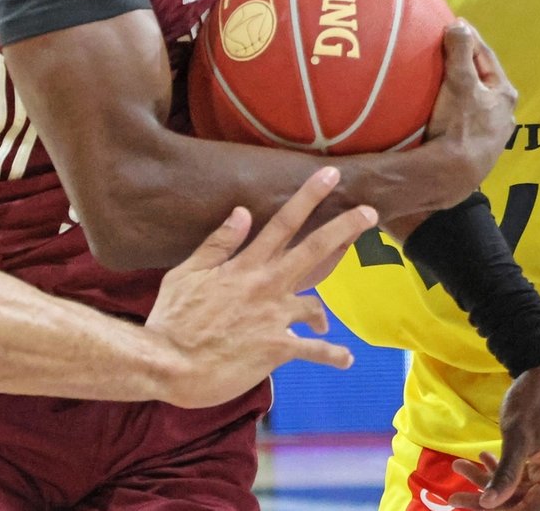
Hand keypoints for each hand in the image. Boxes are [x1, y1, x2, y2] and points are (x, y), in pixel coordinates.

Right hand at [146, 167, 377, 409]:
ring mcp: (275, 317)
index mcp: (245, 266)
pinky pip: (314, 351)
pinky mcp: (278, 348)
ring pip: (316, 306)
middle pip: (313, 250)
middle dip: (344, 228)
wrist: (168, 364)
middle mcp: (267, 286)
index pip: (282, 223)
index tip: (331, 175)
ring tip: (324, 325)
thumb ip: (217, 244)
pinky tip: (346, 360)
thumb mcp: (186, 273)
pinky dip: (333, 355)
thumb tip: (242, 211)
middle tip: (370, 212)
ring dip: (322, 315)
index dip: (309, 197)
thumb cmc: (172, 318)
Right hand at [420, 22, 518, 200]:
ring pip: (478, 103)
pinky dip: (459, 110)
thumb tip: (459, 25)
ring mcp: (494, 135)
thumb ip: (460, 52)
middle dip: (468, 65)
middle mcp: (505, 114)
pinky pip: (468, 121)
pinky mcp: (480, 151)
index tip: (455, 24)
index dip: (469, 38)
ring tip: (445, 81)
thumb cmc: (460, 125)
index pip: (486, 56)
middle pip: (484, 80)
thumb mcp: (459, 83)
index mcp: (504, 94)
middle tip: (448, 50)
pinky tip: (447, 113)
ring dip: (464, 90)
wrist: (455, 174)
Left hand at [450, 363, 539, 509]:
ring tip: (460, 465)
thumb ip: (505, 473)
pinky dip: (500, 468)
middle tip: (453, 494)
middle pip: (520, 499)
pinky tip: (482, 456)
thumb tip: (489, 504)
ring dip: (489, 478)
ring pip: (517, 486)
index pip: (528, 508)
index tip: (465, 502)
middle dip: (486, 494)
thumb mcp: (516, 437)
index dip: (498, 510)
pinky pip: (520, 473)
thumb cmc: (533, 400)